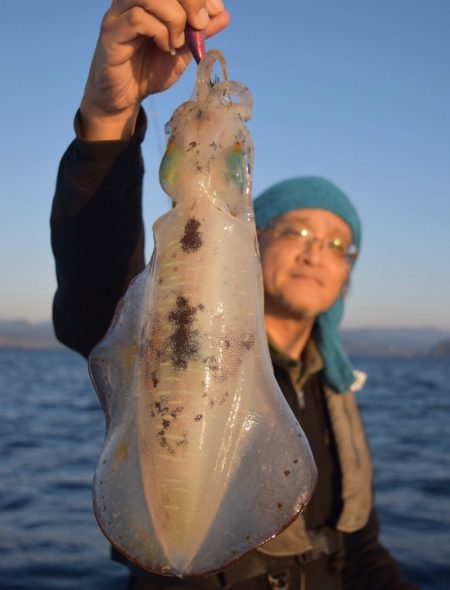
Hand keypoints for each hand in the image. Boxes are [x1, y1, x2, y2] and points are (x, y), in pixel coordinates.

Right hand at [79, 0, 229, 139]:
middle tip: (199, 25)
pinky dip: (159, 32)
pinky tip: (165, 47)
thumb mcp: (183, 51)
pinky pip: (137, 19)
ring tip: (179, 41)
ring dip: (174, 17)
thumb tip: (224, 14)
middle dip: (191, 0)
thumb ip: (200, 33)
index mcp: (150, 0)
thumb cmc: (150, 70)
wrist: (125, 98)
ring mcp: (119, 14)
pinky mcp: (111, 34)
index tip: (214, 10)